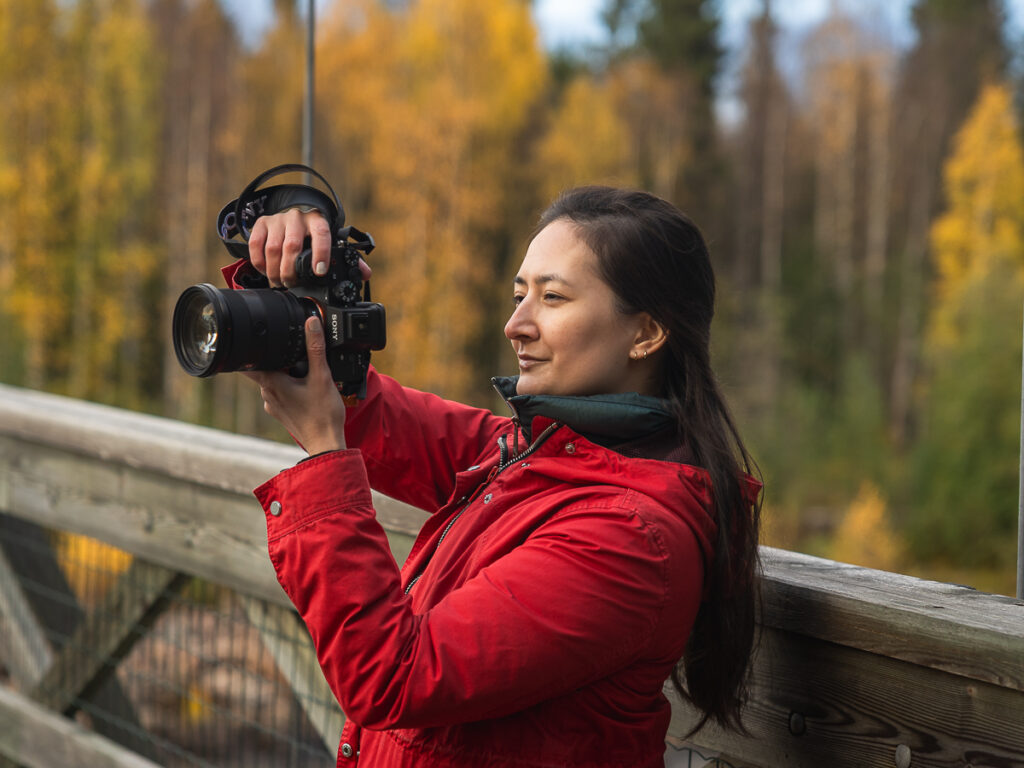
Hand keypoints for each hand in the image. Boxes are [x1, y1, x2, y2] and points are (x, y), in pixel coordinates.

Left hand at [245, 315, 347, 454]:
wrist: (326, 444)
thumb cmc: (322, 415)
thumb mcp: (322, 376)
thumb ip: (316, 348)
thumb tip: (311, 323)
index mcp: (271, 383)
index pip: (247, 362)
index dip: (248, 348)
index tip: (251, 338)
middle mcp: (267, 394)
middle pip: (261, 368)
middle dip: (273, 358)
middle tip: (288, 350)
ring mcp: (273, 405)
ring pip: (271, 381)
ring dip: (282, 372)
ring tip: (301, 369)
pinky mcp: (282, 413)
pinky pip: (280, 393)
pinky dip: (288, 386)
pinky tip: (304, 386)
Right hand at [247, 208, 373, 287]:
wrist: (295, 215)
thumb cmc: (314, 234)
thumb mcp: (332, 242)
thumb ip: (349, 258)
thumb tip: (365, 274)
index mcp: (318, 220)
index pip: (322, 234)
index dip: (321, 253)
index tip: (319, 272)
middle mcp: (298, 217)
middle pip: (292, 246)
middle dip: (291, 271)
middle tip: (292, 284)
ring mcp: (278, 219)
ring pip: (273, 248)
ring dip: (275, 270)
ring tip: (279, 282)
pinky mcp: (262, 223)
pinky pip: (256, 244)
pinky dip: (259, 262)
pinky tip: (266, 271)